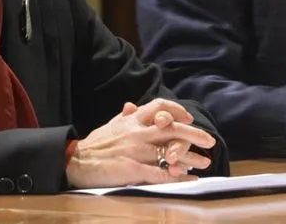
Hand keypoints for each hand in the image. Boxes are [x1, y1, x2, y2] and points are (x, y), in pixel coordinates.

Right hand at [66, 98, 215, 188]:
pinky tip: (189, 179)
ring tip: (205, 162)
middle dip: (193, 134)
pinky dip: (176, 176)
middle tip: (210, 141)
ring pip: (169, 151)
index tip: (189, 119)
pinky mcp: (132, 169)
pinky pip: (160, 172)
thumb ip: (125, 117)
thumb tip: (131, 106)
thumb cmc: (94, 144)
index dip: (177, 111)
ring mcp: (136, 151)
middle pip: (171, 128)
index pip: (159, 106)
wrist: (75, 161)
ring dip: (190, 158)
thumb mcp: (110, 125)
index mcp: (132, 120)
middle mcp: (137, 132)